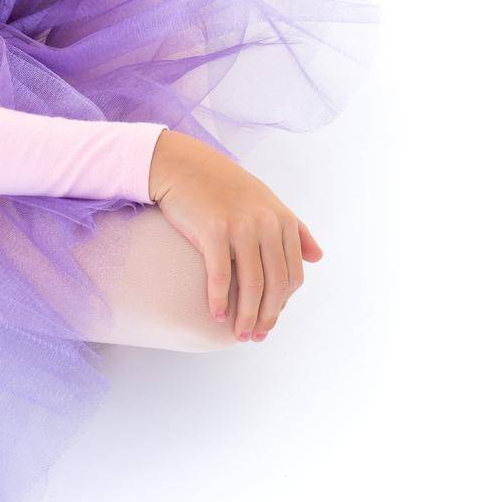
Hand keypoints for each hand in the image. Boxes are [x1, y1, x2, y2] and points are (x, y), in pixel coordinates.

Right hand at [146, 129, 323, 340]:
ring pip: (252, 285)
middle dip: (267, 316)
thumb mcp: (266, 202)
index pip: (292, 275)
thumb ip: (295, 229)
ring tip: (239, 334)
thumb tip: (318, 258)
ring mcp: (241, 226)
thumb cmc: (223, 186)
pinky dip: (220, 300)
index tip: (269, 321)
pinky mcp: (213, 229)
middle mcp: (267, 223)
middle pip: (275, 284)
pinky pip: (221, 275)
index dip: (283, 304)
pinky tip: (217, 315)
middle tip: (255, 336)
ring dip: (247, 316)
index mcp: (282, 220)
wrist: (183, 164)